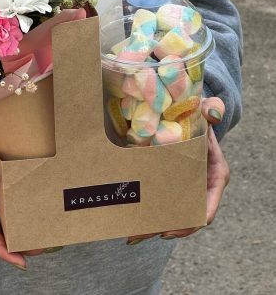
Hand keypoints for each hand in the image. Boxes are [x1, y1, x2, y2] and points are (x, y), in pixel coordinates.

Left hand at [127, 97, 229, 244]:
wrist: (188, 118)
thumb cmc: (198, 115)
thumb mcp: (205, 110)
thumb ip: (211, 108)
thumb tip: (212, 113)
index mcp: (216, 175)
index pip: (208, 205)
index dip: (192, 221)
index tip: (172, 229)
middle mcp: (201, 187)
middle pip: (187, 216)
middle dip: (166, 228)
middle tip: (142, 235)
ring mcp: (185, 187)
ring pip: (171, 213)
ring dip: (152, 226)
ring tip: (130, 236)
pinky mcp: (170, 184)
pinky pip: (161, 202)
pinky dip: (147, 212)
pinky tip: (129, 219)